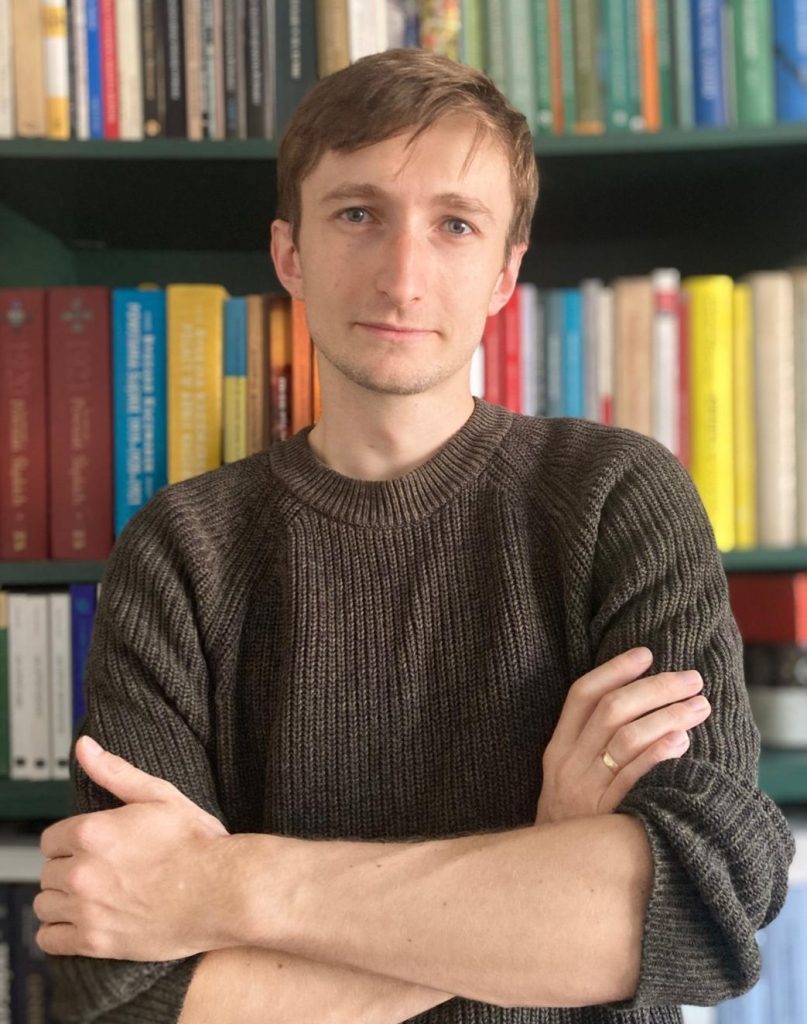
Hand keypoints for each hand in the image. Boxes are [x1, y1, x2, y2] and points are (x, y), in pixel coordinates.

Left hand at [35, 735, 231, 960]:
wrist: (223, 891)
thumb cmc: (197, 843)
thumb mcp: (160, 795)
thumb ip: (115, 772)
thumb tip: (84, 747)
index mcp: (92, 832)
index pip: (51, 839)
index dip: (72, 841)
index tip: (93, 846)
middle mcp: (82, 871)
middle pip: (48, 871)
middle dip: (70, 868)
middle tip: (100, 870)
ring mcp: (87, 909)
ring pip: (45, 904)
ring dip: (62, 900)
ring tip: (92, 895)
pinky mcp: (95, 942)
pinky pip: (50, 940)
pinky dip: (59, 932)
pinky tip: (81, 922)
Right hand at [535, 647, 711, 825]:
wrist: (552, 878)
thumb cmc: (572, 822)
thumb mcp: (568, 777)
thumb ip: (591, 743)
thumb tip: (638, 702)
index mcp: (558, 748)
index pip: (582, 695)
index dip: (613, 669)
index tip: (646, 653)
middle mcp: (568, 764)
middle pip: (611, 710)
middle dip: (655, 688)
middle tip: (691, 678)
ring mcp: (586, 791)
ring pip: (626, 737)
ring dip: (667, 715)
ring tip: (698, 706)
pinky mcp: (605, 817)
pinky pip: (633, 777)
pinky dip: (658, 753)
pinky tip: (681, 740)